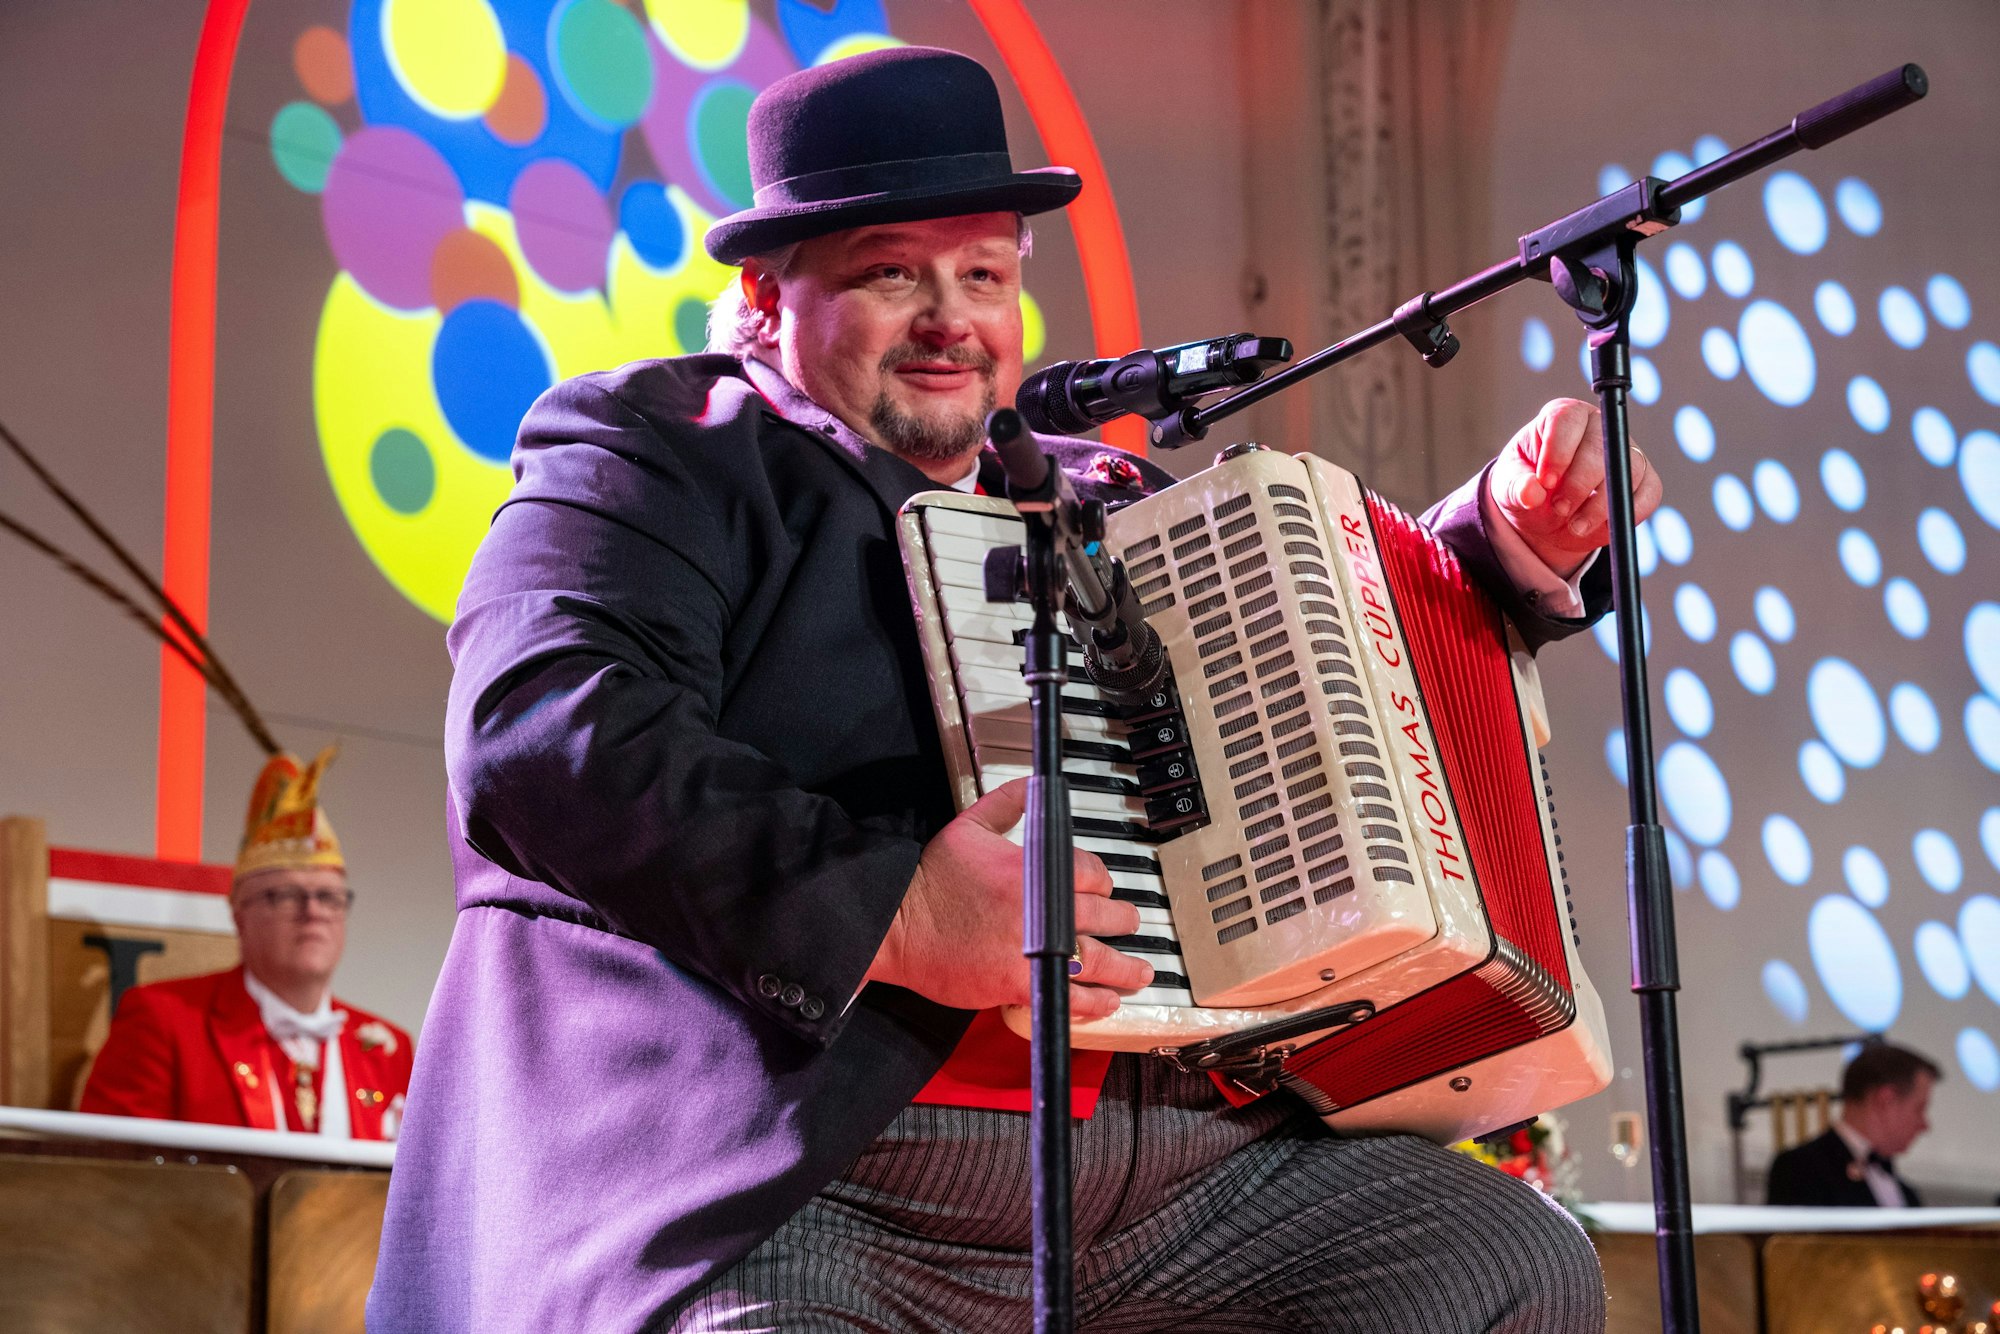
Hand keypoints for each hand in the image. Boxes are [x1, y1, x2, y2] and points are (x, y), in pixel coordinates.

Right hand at [866, 778, 1150, 1018]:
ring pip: (1099, 960)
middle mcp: (1044, 910)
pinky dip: (1094, 1002)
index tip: (1100, 890)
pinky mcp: (1022, 984)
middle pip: (1105, 916)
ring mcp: (1037, 951)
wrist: (898, 924)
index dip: (1101, 882)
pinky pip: (1072, 997)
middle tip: (1128, 924)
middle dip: (1122, 921)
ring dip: (1126, 968)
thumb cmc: (931, 879)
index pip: (1092, 873)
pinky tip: (1106, 1001)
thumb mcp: (970, 826)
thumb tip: (1033, 784)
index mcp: (1036, 868)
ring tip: (1138, 973)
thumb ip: (1008, 804)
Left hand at [1489, 399, 1662, 573]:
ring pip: (1627, 471)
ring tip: (1575, 526)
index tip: (1545, 483)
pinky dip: (1625, 515)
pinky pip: (1648, 495)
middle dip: (1579, 484)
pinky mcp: (1644, 479)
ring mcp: (1626, 451)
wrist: (1545, 513)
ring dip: (1601, 506)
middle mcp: (1599, 426)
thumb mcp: (1508, 488)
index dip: (1558, 452)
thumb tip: (1530, 492)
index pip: (1568, 420)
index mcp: (1563, 417)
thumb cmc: (1526, 487)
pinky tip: (1600, 526)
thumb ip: (1516, 487)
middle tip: (1559, 509)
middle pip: (1601, 446)